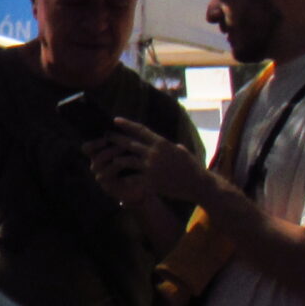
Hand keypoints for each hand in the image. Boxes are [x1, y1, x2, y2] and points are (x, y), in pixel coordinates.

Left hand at [90, 119, 211, 203]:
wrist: (199, 185)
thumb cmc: (193, 168)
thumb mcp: (184, 153)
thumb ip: (175, 148)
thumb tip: (174, 146)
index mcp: (162, 144)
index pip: (141, 130)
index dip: (126, 124)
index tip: (115, 119)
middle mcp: (154, 153)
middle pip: (129, 143)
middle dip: (115, 139)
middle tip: (105, 135)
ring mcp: (151, 167)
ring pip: (125, 160)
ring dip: (115, 160)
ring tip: (109, 160)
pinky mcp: (150, 181)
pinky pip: (131, 178)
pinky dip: (124, 179)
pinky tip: (118, 180)